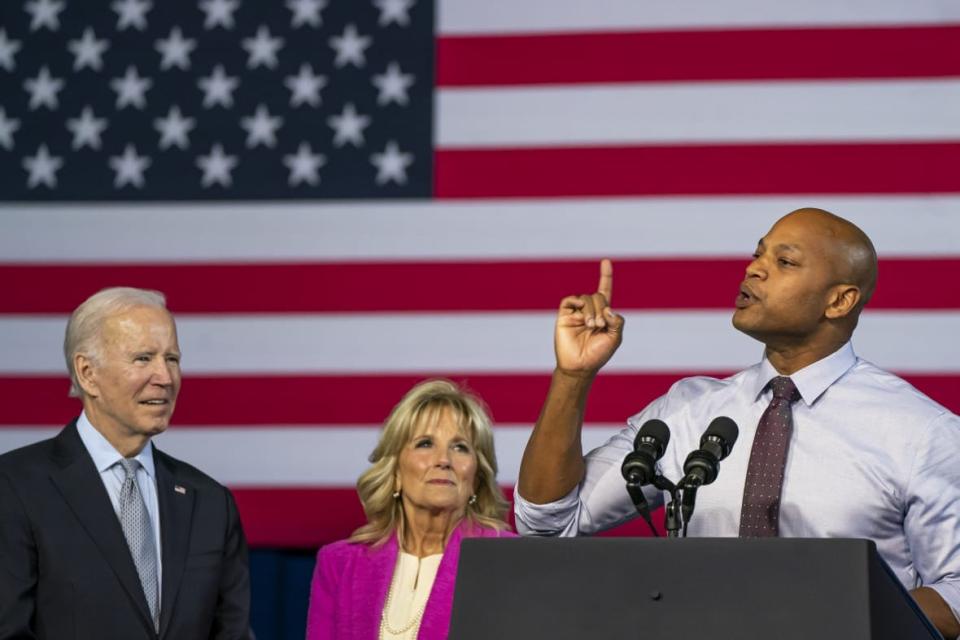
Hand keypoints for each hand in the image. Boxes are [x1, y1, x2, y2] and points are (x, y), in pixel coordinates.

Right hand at [554, 259, 624, 374]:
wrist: (579, 367)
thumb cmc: (598, 354)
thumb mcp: (615, 338)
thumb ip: (617, 322)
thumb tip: (608, 308)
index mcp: (602, 314)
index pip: (605, 290)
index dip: (606, 276)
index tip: (606, 261)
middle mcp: (589, 310)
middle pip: (597, 295)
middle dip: (601, 307)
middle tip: (599, 325)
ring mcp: (576, 312)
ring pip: (585, 297)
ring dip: (591, 310)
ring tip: (591, 326)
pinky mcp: (564, 315)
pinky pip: (569, 299)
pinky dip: (576, 301)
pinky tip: (581, 313)